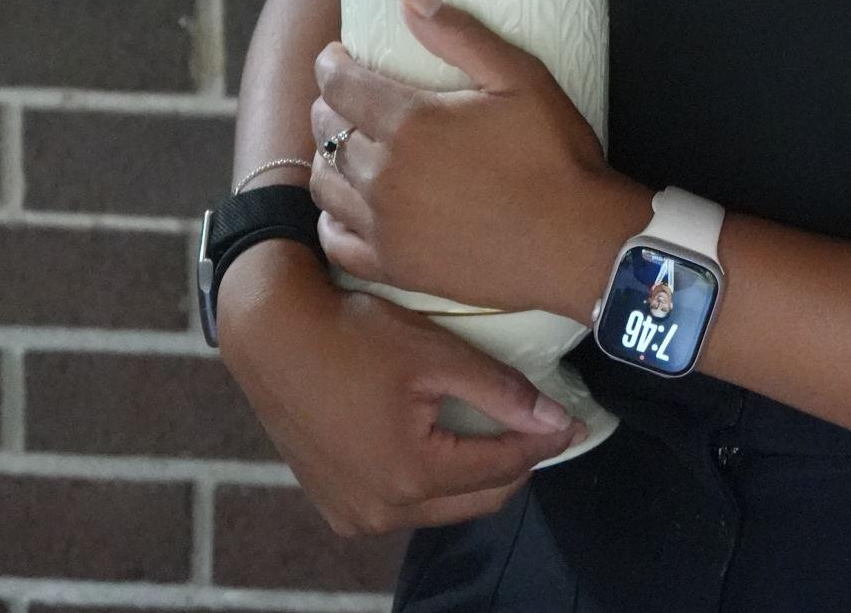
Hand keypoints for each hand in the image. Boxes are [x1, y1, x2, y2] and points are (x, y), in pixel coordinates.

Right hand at [216, 249, 587, 537]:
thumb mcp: (437, 355)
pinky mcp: (336, 505)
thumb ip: (501, 392)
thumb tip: (556, 420)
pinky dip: (433, 481)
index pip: (504, 467)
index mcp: (413, 475)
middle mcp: (383, 511)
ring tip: (497, 430)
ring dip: (475, 476)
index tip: (576, 422)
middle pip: (478, 499)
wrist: (274, 336)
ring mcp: (355, 515)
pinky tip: (443, 440)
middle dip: (516, 464)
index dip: (546, 442)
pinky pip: (404, 505)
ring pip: (442, 507)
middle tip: (542, 426)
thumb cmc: (356, 336)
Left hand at [310, 0, 636, 318]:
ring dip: (327, 156)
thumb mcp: (521, 77)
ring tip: (347, 143)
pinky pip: (335, 239)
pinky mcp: (393, 265)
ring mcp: (384, 225)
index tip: (338, 55)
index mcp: (410, 123)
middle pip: (326, 130)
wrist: (574, 244)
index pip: (340, 85)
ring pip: (324, 184)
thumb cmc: (554, 155)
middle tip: (348, 94)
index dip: (331, 64)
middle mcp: (383, 174)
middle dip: (329, 104)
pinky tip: (348, 204)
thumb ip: (461, 35)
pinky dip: (331, 216)